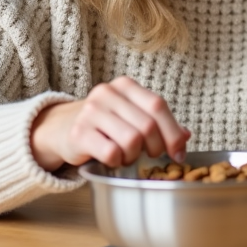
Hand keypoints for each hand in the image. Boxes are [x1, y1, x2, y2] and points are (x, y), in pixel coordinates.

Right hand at [30, 76, 189, 171]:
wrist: (60, 128)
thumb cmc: (104, 124)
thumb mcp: (131, 115)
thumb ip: (158, 122)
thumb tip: (186, 135)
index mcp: (125, 86)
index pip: (158, 105)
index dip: (173, 132)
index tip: (179, 153)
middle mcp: (107, 93)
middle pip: (147, 126)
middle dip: (155, 148)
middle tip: (150, 156)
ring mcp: (91, 112)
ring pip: (131, 141)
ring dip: (134, 156)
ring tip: (126, 155)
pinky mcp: (78, 133)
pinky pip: (111, 153)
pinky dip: (117, 161)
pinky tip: (112, 159)